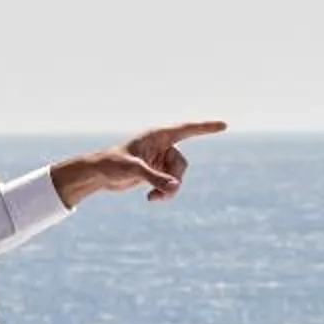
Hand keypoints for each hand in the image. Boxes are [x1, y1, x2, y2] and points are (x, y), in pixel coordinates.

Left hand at [53, 120, 227, 205]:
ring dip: (169, 190)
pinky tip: (150, 198)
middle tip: (162, 192)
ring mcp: (160, 159)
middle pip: (181, 164)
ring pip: (178, 176)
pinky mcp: (157, 172)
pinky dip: (164, 193)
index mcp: (158, 135)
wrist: (99, 174)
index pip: (187, 129)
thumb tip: (174, 187)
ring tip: (153, 198)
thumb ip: (155, 178)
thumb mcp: (133, 170)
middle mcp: (162, 145)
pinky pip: (170, 184)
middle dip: (174, 180)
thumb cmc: (112, 164)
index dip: (206, 127)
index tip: (224, 125)